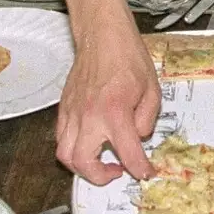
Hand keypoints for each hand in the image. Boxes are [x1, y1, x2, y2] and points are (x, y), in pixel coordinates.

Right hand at [55, 24, 161, 184]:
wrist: (102, 35)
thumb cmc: (127, 56)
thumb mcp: (152, 88)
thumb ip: (148, 118)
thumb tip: (139, 137)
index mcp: (114, 111)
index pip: (127, 152)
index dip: (139, 169)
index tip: (145, 173)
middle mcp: (89, 116)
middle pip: (82, 163)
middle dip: (100, 177)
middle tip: (117, 171)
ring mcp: (72, 113)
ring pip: (64, 154)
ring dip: (81, 167)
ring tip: (100, 162)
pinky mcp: (63, 108)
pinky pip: (61, 138)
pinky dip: (72, 148)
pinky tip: (89, 142)